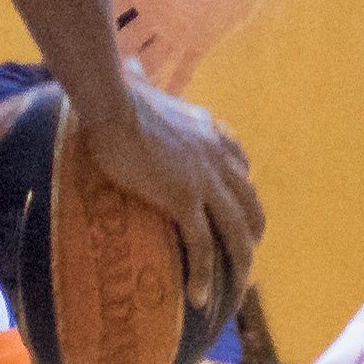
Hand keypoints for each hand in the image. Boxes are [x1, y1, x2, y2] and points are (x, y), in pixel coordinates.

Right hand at [78, 67, 265, 319]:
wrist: (112, 105)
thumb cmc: (119, 95)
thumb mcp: (143, 86)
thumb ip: (142, 80)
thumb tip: (129, 65)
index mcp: (211, 134)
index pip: (240, 168)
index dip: (240, 196)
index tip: (233, 215)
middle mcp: (219, 159)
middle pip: (250, 206)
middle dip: (250, 236)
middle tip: (239, 262)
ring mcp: (206, 181)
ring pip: (236, 233)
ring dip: (238, 267)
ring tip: (232, 294)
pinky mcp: (186, 199)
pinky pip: (204, 246)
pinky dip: (204, 274)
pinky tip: (199, 298)